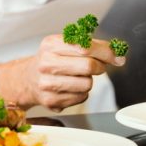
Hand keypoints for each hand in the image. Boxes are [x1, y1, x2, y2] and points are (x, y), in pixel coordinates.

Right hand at [0, 34, 124, 111]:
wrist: (27, 79)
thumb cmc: (52, 60)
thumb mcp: (65, 45)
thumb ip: (92, 46)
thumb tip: (118, 56)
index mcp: (51, 44)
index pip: (86, 46)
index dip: (106, 52)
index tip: (117, 57)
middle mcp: (46, 63)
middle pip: (88, 66)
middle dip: (99, 67)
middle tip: (97, 67)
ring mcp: (47, 83)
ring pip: (87, 84)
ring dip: (88, 81)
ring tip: (77, 77)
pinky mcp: (51, 101)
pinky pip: (81, 98)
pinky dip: (82, 93)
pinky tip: (70, 87)